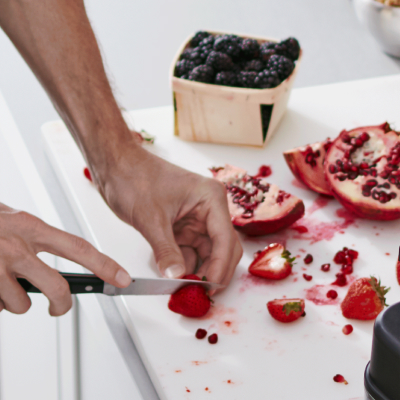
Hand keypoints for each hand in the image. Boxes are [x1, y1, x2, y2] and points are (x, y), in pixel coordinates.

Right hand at [0, 203, 131, 315]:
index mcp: (31, 227)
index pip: (79, 248)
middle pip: (57, 288)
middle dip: (62, 305)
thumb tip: (60, 257)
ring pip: (22, 304)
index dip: (104, 265)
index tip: (122, 278)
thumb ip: (34, 237)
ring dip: (14, 301)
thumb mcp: (11, 218)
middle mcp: (16, 246)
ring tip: (1, 282)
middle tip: (58, 308)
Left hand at [91, 137, 242, 293]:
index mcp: (210, 198)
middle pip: (222, 248)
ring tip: (182, 287)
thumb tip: (177, 276)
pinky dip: (184, 264)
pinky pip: (190, 250)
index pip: (225, 239)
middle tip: (198, 292)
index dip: (220, 267)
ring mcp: (196, 218)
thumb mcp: (151, 219)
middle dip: (212, 271)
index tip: (210, 288)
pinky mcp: (183, 225)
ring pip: (206, 252)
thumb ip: (166, 251)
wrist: (115, 166)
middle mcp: (208, 208)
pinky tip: (173, 274)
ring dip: (197, 270)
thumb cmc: (134, 177)